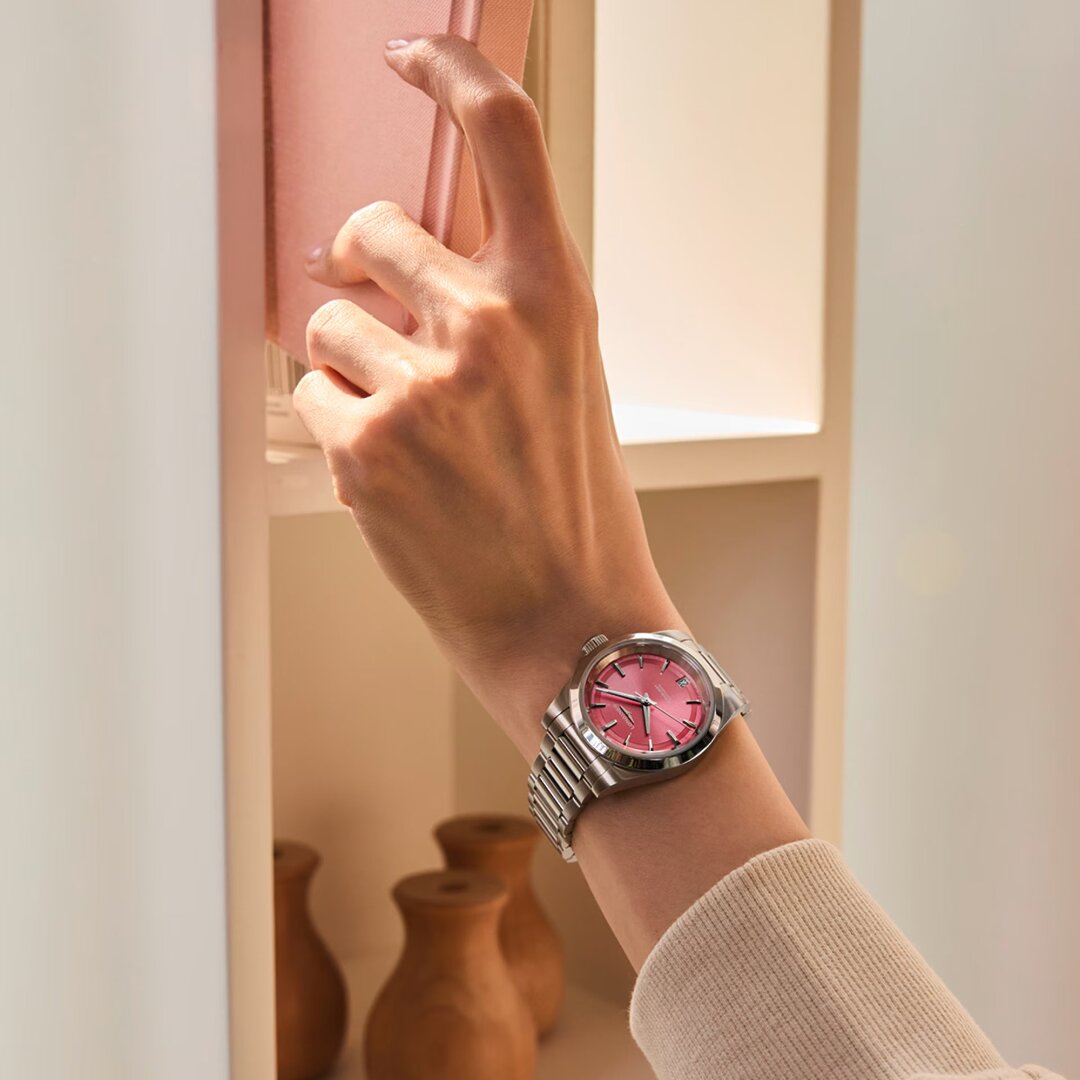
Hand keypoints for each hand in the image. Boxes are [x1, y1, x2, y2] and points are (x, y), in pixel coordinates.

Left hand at [292, 35, 682, 754]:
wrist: (569, 617)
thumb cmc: (572, 504)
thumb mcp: (567, 378)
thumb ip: (501, 306)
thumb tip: (408, 267)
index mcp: (556, 295)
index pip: (505, 134)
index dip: (451, 72)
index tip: (413, 58)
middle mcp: (492, 322)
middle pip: (370, 229)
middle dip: (359, 270)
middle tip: (382, 323)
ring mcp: (426, 384)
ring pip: (326, 321)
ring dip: (348, 364)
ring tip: (404, 430)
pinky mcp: (368, 445)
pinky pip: (310, 393)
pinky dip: (333, 425)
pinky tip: (388, 472)